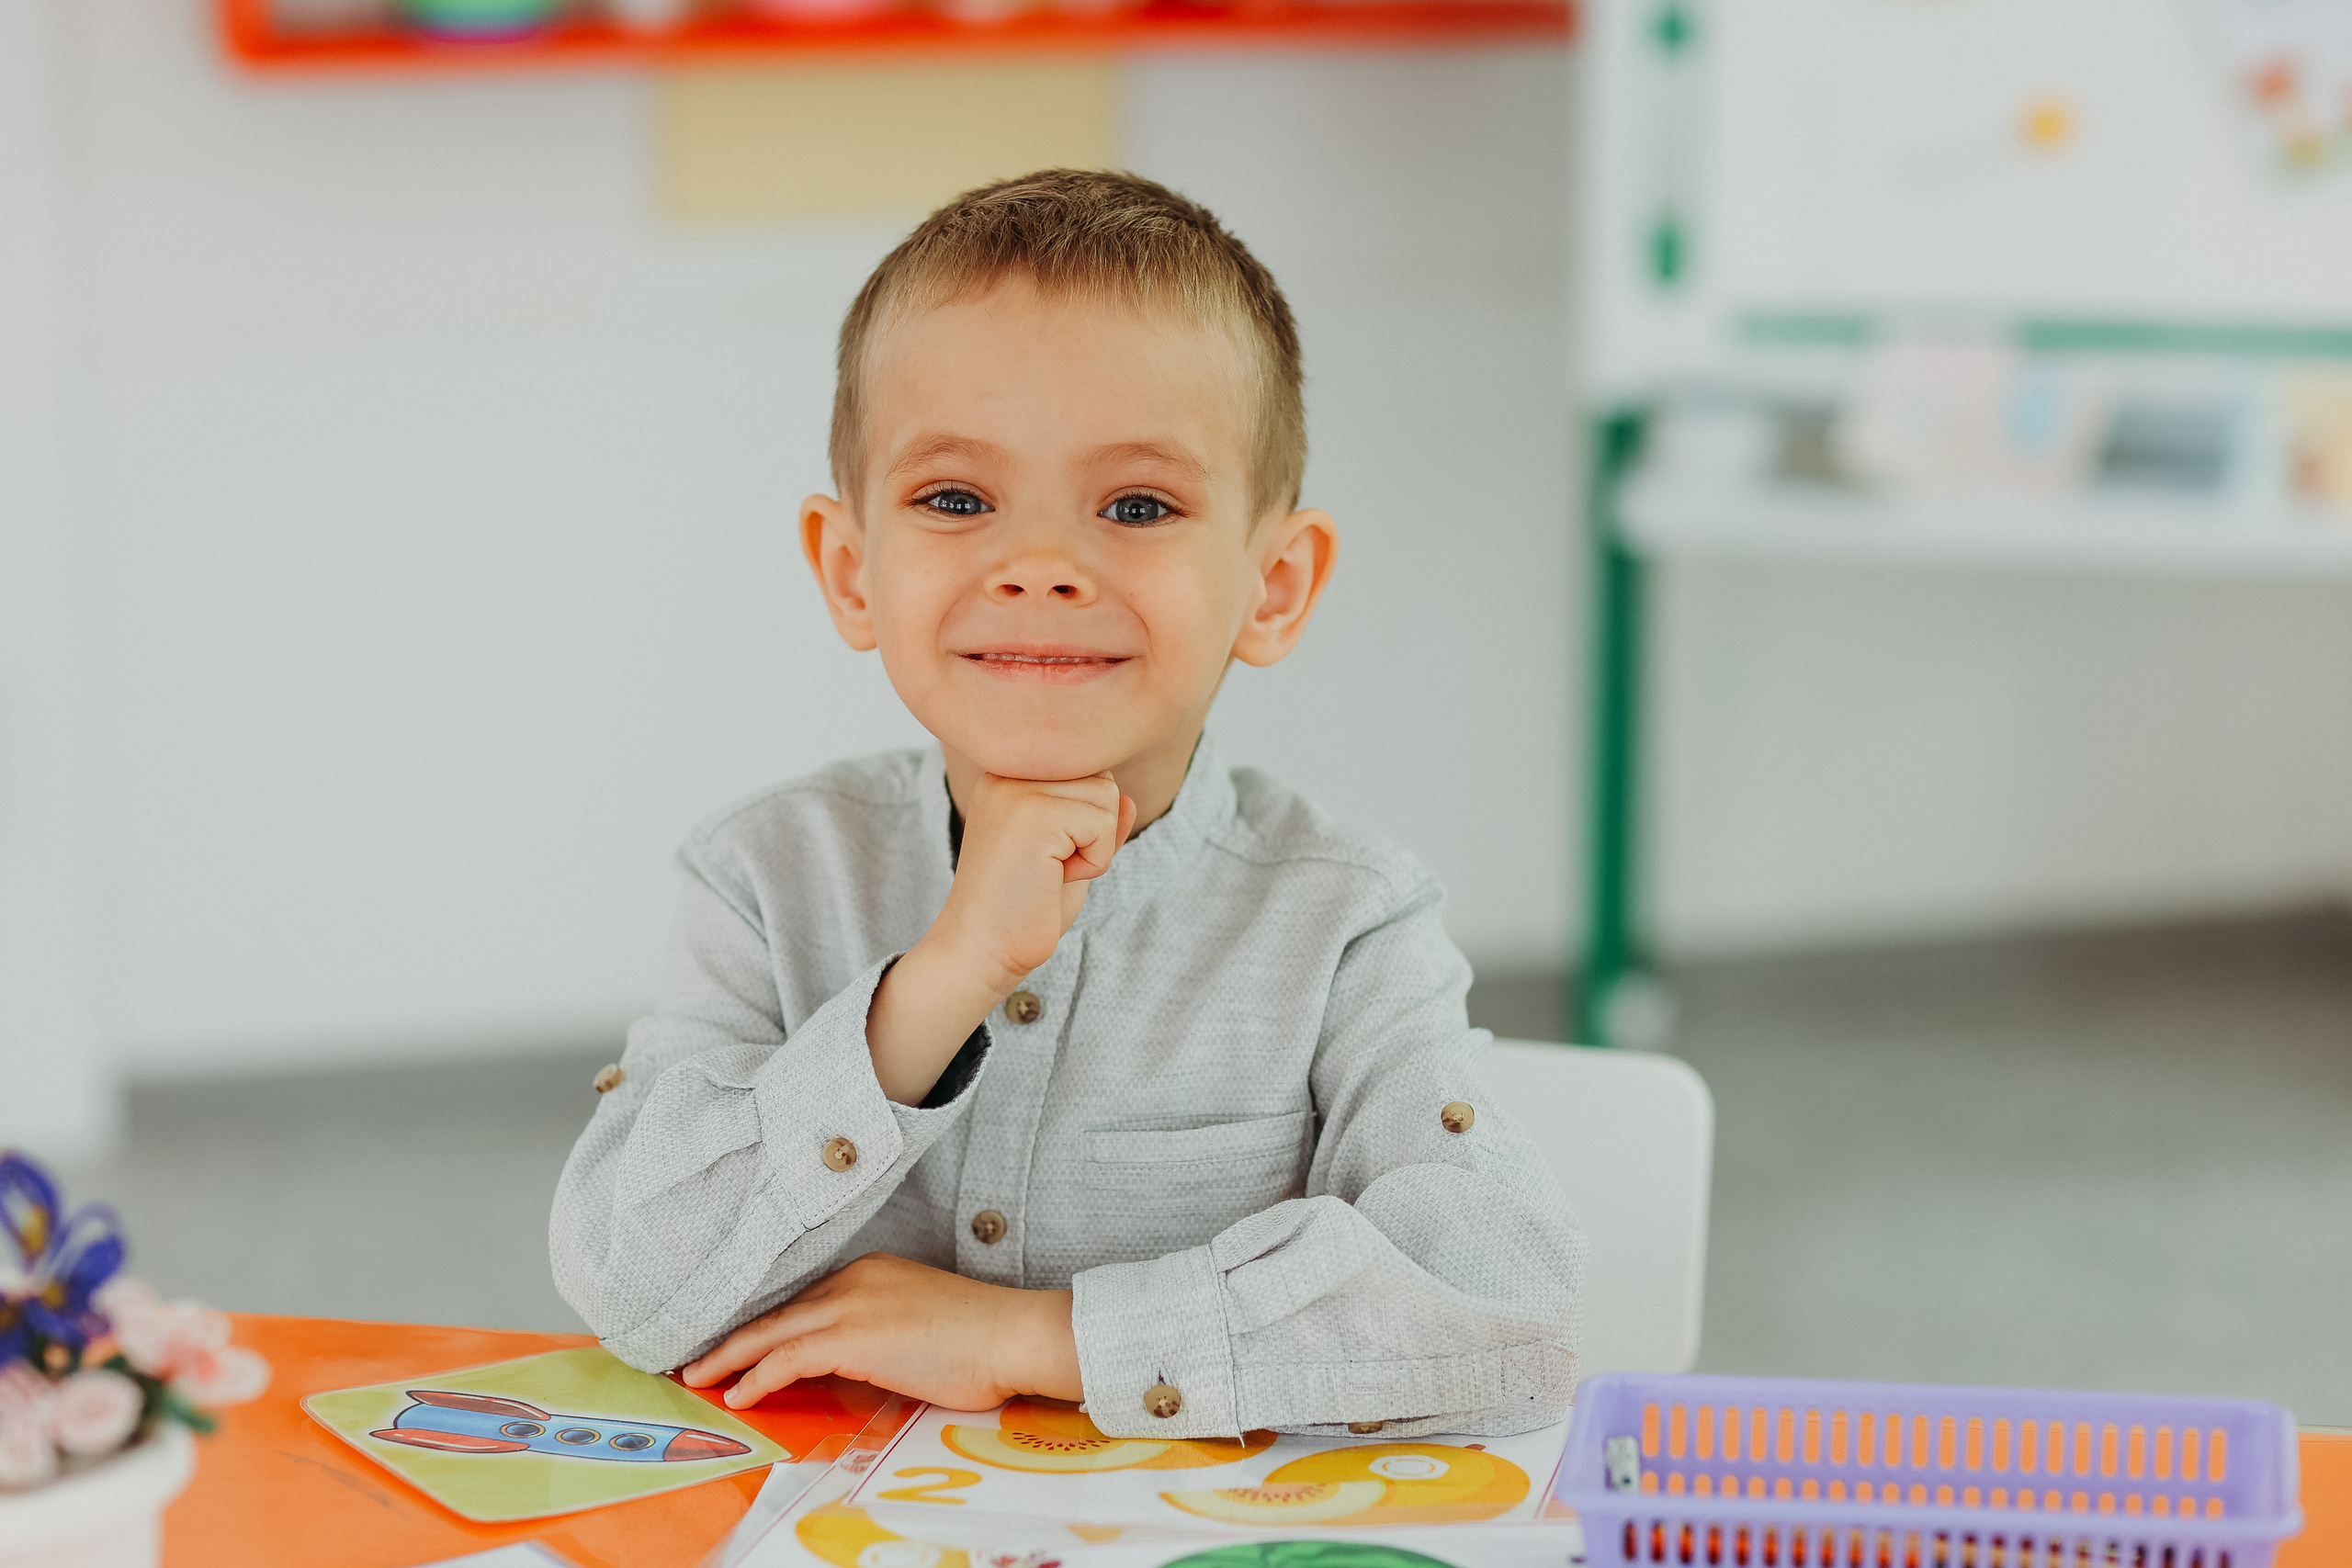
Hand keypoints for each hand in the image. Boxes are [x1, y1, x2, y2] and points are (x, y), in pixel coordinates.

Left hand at [679, 1253, 1081, 1411]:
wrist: (1011, 1334)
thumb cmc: (980, 1338)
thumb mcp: (919, 1324)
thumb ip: (879, 1333)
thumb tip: (853, 1363)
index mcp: (871, 1270)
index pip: (805, 1300)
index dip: (768, 1325)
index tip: (742, 1343)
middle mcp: (854, 1278)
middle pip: (777, 1311)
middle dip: (733, 1337)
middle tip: (697, 1358)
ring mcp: (851, 1304)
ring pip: (770, 1331)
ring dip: (730, 1357)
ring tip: (700, 1377)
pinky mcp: (851, 1336)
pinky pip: (786, 1358)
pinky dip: (757, 1376)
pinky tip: (739, 1394)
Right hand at [864, 773, 1133, 1103]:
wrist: (981, 950)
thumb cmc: (1022, 909)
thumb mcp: (1067, 857)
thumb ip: (1095, 824)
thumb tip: (1130, 801)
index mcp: (1009, 773)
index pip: (1086, 769)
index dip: (1087, 822)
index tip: (1048, 856)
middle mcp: (1008, 771)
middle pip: (1101, 778)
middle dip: (1094, 832)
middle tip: (1050, 867)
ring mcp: (1017, 789)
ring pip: (1106, 796)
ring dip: (1095, 846)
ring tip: (1050, 871)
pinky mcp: (1032, 814)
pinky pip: (1101, 824)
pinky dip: (1094, 861)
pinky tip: (1055, 878)